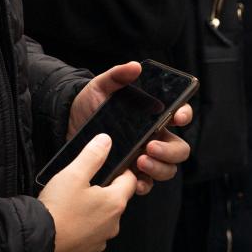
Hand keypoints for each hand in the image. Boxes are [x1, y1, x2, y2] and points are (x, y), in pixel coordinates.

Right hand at [37, 133, 136, 251]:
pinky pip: (91, 232)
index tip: (110, 164)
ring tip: (72, 200)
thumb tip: (106, 141)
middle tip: (84, 181)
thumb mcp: (74, 173)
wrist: (38, 242)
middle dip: (104, 189)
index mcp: (115, 202)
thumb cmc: (58, 209)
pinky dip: (83, 224)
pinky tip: (67, 218)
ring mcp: (101, 239)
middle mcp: (113, 223)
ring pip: (103, 217)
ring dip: (93, 208)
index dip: (122, 169)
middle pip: (116, 199)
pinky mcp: (87, 250)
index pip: (130, 180)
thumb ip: (93, 155)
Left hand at [68, 62, 194, 195]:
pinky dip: (145, 184)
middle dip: (170, 150)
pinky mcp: (130, 173)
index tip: (176, 116)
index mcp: (153, 115)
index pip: (180, 114)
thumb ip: (117, 75)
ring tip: (140, 161)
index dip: (184, 114)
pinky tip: (134, 180)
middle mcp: (154, 137)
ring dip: (159, 168)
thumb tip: (135, 67)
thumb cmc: (89, 103)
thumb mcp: (101, 86)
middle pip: (179, 148)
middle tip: (150, 146)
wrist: (67, 124)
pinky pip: (147, 184)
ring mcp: (144, 156)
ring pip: (168, 168)